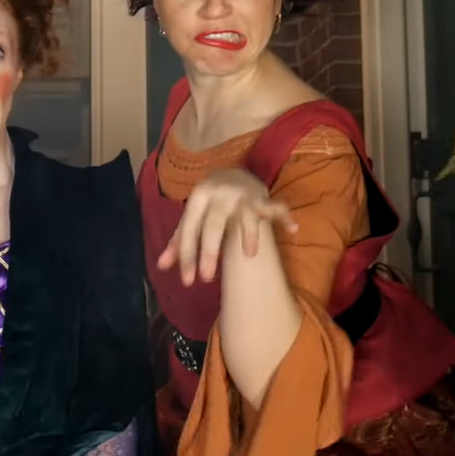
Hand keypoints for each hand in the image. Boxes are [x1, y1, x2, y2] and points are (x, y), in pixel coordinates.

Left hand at [157, 168, 298, 285]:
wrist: (231, 173)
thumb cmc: (207, 203)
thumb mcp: (191, 217)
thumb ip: (178, 241)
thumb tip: (161, 267)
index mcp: (198, 198)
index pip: (189, 230)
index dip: (187, 256)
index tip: (187, 282)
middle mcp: (219, 195)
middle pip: (214, 225)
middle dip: (209, 252)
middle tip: (206, 279)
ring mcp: (242, 196)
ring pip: (245, 216)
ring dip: (249, 234)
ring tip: (249, 256)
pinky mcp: (262, 198)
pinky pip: (276, 208)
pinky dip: (285, 218)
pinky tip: (293, 230)